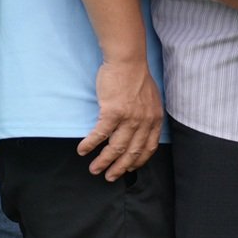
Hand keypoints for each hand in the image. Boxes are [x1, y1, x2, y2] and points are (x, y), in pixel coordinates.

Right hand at [79, 58, 162, 179]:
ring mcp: (129, 118)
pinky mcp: (112, 112)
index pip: (149, 147)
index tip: (130, 168)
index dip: (138, 161)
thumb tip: (139, 127)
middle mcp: (144, 122)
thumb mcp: (151, 98)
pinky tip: (83, 150)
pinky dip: (90, 144)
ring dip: (104, 161)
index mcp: (154, 119)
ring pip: (116, 147)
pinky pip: (100, 134)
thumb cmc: (136, 76)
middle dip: (120, 168)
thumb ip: (147, 115)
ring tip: (94, 169)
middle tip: (110, 177)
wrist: (127, 60)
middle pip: (132, 152)